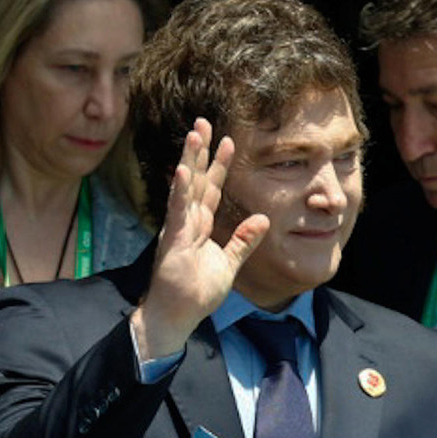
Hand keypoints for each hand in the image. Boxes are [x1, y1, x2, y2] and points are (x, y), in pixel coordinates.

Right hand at [131, 118, 267, 358]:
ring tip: (195, 133)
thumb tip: (262, 219)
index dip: (219, 165)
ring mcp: (178, 229)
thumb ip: (243, 240)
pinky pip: (178, 212)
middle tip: (204, 121)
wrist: (176, 316)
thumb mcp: (228, 263)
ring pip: (186, 187)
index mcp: (199, 225)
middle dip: (201, 150)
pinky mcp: (174, 241)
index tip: (228, 141)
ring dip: (191, 160)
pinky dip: (181, 191)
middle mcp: (186, 221)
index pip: (212, 188)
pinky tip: (184, 170)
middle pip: (197, 179)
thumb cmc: (196, 292)